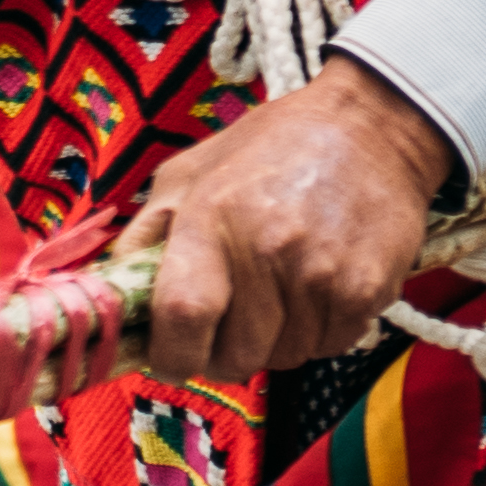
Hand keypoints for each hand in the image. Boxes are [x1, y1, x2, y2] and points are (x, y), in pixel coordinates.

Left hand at [121, 64, 459, 389]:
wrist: (373, 127)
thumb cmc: (274, 146)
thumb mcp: (192, 170)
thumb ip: (146, 232)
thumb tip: (112, 293)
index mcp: (213, 218)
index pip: (181, 318)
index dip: (170, 355)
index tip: (170, 357)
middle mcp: (269, 251)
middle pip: (235, 356)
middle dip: (224, 353)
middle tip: (230, 322)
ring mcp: (323, 275)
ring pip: (284, 357)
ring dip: (274, 341)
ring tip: (280, 292)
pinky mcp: (368, 290)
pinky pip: (330, 346)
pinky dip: (318, 332)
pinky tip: (317, 288)